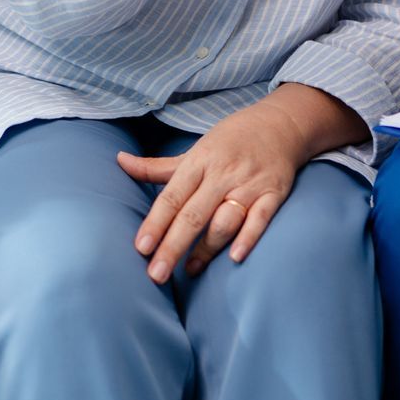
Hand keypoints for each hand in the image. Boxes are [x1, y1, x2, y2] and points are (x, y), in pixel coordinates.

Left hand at [117, 101, 313, 283]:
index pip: (172, 197)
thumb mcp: (194, 150)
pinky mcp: (273, 194)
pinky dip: (249, 238)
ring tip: (189, 270)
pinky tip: (235, 257)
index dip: (155, 223)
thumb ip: (158, 166)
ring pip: (224, 221)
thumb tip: (120, 160)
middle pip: (193, 215)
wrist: (280, 124)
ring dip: (206, 249)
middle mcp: (223, 174)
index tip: (140, 248)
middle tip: (156, 275)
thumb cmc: (230, 141)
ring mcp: (249, 184)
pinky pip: (260, 219)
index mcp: (200, 161)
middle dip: (173, 246)